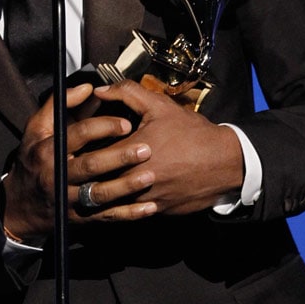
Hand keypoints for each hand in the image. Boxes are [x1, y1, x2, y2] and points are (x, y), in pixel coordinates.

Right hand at [2, 83, 157, 239]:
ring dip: (127, 187)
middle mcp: (58, 175)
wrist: (20, 205)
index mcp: (49, 150)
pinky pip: (106, 216)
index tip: (126, 123)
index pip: (78, 135)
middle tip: (146, 149)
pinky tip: (148, 207)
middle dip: (120, 157)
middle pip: (91, 165)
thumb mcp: (37, 128)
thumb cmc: (33, 159)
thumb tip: (89, 88)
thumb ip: (60, 105)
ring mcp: (69, 199)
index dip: (103, 127)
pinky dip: (128, 214)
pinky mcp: (79, 217)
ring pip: (100, 194)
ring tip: (149, 176)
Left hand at [89, 80, 243, 214]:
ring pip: (114, 199)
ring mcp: (147, 200)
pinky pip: (132, 211)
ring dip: (105, 190)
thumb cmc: (191, 132)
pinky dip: (125, 202)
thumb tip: (100, 90)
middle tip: (80, 165)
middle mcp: (137, 180)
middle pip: (100, 180)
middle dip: (90, 172)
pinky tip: (120, 191)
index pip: (94, 153)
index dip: (85, 148)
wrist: (225, 162)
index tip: (79, 144)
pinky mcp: (158, 212)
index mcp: (133, 152)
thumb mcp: (159, 106)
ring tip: (96, 180)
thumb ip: (127, 93)